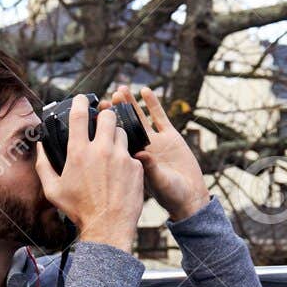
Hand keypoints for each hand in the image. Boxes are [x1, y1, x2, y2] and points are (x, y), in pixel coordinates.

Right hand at [34, 93, 144, 250]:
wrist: (108, 227)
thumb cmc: (78, 210)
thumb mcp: (53, 190)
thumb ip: (44, 165)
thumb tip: (40, 148)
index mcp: (79, 152)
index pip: (80, 115)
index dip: (80, 102)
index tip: (81, 99)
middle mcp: (101, 150)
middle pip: (107, 116)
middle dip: (105, 117)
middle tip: (102, 125)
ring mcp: (121, 157)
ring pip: (122, 132)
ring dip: (116, 137)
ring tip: (111, 151)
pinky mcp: (136, 166)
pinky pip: (132, 153)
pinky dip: (126, 158)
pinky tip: (120, 172)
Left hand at [111, 85, 209, 221]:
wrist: (190, 197)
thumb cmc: (171, 196)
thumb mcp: (158, 183)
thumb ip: (150, 168)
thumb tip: (139, 154)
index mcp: (132, 160)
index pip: (115, 140)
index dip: (106, 127)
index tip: (96, 115)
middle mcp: (141, 148)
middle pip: (125, 125)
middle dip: (115, 112)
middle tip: (106, 99)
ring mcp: (155, 141)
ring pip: (140, 117)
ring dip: (131, 103)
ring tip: (121, 89)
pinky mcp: (171, 136)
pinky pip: (159, 117)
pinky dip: (153, 103)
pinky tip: (145, 90)